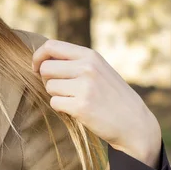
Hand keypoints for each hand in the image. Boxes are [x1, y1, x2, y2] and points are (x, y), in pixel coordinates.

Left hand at [32, 39, 161, 159]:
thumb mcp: (98, 69)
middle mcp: (87, 68)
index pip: (51, 46)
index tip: (37, 67)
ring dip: (56, 95)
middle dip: (46, 80)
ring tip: (74, 99)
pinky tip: (77, 110)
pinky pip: (55, 103)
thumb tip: (42, 58)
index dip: (38, 56)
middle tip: (61, 88)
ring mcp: (85, 87)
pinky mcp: (81, 106)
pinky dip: (61, 108)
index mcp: (90, 55)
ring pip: (49, 87)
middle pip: (45, 68)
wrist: (134, 123)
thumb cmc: (111, 95)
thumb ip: (75, 61)